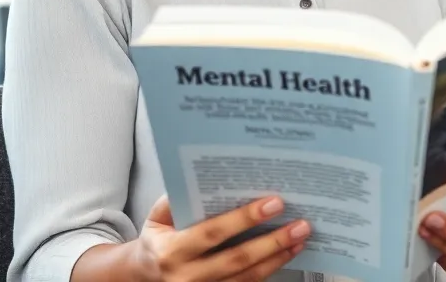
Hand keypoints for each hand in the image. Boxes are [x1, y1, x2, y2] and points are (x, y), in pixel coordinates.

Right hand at [129, 194, 309, 281]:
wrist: (145, 275)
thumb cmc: (159, 237)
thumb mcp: (158, 215)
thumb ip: (178, 198)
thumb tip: (210, 175)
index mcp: (171, 251)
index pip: (213, 233)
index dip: (244, 219)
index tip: (274, 203)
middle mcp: (186, 276)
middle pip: (236, 259)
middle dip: (272, 241)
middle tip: (300, 224)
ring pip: (246, 277)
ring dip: (277, 257)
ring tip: (301, 237)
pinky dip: (270, 269)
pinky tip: (287, 253)